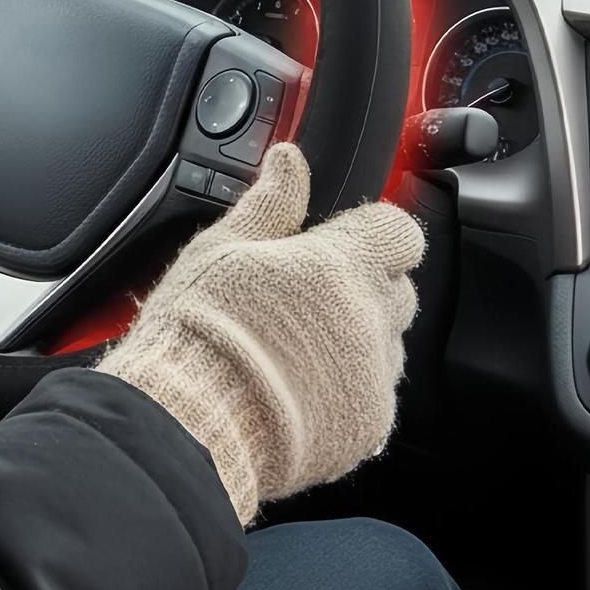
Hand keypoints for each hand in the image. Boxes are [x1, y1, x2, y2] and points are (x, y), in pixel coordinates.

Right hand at [97, 143, 423, 524]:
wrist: (192, 423)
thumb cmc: (200, 332)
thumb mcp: (223, 249)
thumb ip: (269, 203)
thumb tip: (288, 161)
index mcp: (341, 265)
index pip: (398, 231)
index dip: (371, 233)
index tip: (341, 242)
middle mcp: (370, 320)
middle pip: (397, 289)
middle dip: (363, 285)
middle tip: (307, 295)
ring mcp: (372, 378)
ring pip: (387, 345)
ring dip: (356, 338)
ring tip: (295, 347)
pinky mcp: (365, 429)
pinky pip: (372, 397)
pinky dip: (345, 390)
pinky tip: (295, 389)